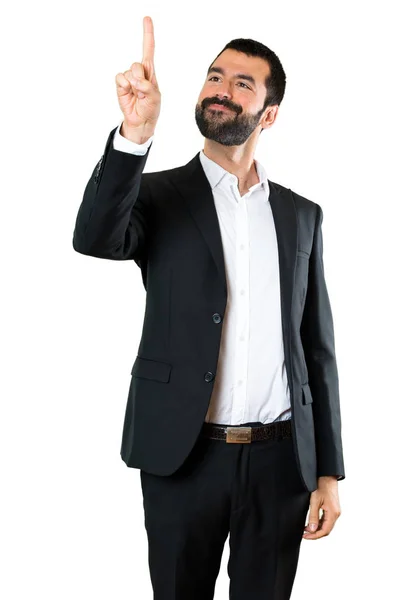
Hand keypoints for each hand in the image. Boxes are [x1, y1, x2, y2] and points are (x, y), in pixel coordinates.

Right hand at [115, 16, 160, 140]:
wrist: (141, 120)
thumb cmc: (150, 108)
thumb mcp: (155, 98)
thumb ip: (148, 87)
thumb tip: (136, 80)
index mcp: (150, 72)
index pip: (149, 49)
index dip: (147, 34)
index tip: (147, 18)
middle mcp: (139, 72)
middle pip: (137, 64)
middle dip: (140, 77)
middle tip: (142, 91)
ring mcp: (129, 77)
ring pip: (129, 72)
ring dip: (134, 85)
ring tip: (137, 95)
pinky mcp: (120, 84)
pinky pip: (120, 78)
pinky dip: (124, 86)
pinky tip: (128, 93)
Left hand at [303, 477, 341, 539]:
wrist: (327, 476)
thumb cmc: (321, 486)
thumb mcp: (314, 501)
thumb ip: (313, 516)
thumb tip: (311, 530)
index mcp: (333, 513)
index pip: (325, 531)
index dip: (315, 535)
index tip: (305, 537)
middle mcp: (336, 514)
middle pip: (326, 530)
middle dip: (315, 534)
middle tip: (304, 535)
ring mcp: (335, 511)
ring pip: (326, 525)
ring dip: (317, 529)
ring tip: (306, 529)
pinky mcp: (332, 509)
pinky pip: (326, 520)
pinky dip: (319, 523)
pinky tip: (311, 523)